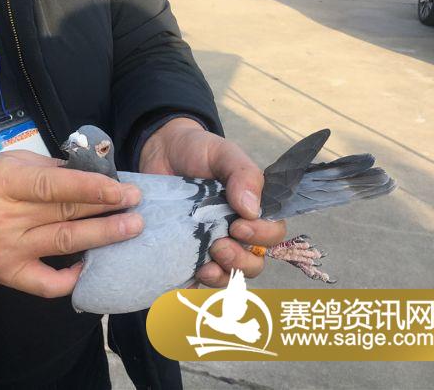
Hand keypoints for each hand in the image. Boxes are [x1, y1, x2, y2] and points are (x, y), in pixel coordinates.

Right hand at [0, 151, 142, 297]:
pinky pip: (46, 284)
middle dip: (106, 209)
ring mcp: (6, 250)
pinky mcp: (7, 274)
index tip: (121, 190)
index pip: (53, 185)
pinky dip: (72, 278)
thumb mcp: (8, 162)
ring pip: (64, 243)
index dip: (91, 188)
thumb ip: (48, 169)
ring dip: (103, 236)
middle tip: (136, 204)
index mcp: (1, 182)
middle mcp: (3, 218)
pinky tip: (91, 265)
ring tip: (131, 227)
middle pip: (65, 214)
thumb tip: (92, 174)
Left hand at [139, 118, 285, 286]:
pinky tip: (189, 275)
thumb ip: (243, 174)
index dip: (262, 236)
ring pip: (229, 276)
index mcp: (252, 210)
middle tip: (219, 245)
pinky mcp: (187, 252)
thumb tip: (253, 210)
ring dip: (222, 276)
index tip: (239, 226)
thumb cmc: (198, 150)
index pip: (273, 234)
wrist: (160, 151)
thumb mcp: (223, 153)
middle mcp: (236, 232)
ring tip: (204, 265)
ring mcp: (211, 244)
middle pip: (253, 263)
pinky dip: (195, 282)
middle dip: (240, 261)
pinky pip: (196, 279)